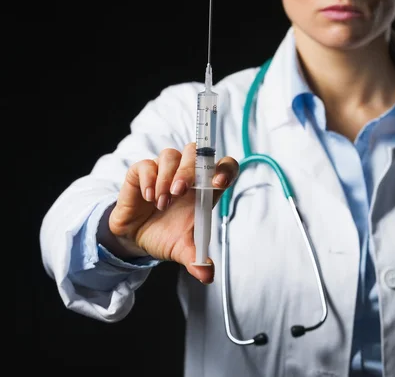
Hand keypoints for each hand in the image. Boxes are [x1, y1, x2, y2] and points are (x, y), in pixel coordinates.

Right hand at [105, 142, 238, 282]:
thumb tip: (207, 275)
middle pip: (197, 153)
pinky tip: (148, 197)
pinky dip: (148, 179)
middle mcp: (187, 174)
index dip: (226, 169)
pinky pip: (147, 164)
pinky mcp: (142, 172)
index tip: (219, 183)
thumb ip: (197, 259)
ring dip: (167, 177)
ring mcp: (165, 170)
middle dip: (189, 171)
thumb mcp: (183, 249)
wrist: (136, 238)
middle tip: (178, 192)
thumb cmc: (166, 236)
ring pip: (171, 155)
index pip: (224, 166)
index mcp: (205, 188)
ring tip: (162, 203)